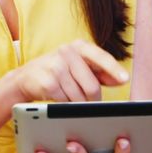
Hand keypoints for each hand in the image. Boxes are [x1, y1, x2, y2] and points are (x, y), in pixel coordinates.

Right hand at [11, 39, 129, 101]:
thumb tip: (121, 79)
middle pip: (92, 85)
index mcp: (79, 46)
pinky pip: (65, 101)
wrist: (26, 77)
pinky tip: (59, 98)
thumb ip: (101, 72)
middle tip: (91, 105)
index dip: (114, 69)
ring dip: (78, 104)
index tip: (125, 79)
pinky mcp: (47, 82)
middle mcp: (67, 52)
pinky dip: (65, 105)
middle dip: (93, 100)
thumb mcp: (79, 66)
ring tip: (71, 99)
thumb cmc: (58, 71)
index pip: (101, 57)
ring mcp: (56, 66)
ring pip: (79, 97)